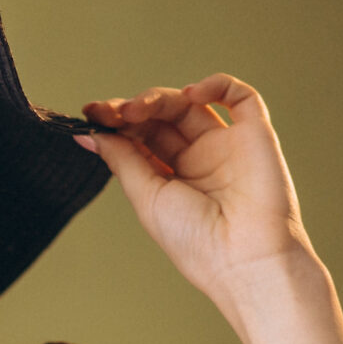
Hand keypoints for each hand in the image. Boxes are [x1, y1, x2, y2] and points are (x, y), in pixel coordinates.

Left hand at [78, 73, 313, 318]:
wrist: (245, 258)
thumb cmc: (195, 241)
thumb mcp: (146, 197)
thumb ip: (121, 160)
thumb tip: (87, 133)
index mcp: (169, 179)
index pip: (139, 138)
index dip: (116, 123)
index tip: (91, 114)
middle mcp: (197, 160)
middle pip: (160, 118)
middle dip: (132, 110)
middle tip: (112, 114)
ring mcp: (225, 146)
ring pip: (189, 104)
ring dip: (159, 98)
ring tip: (137, 109)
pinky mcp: (255, 135)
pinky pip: (240, 97)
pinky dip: (216, 85)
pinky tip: (190, 93)